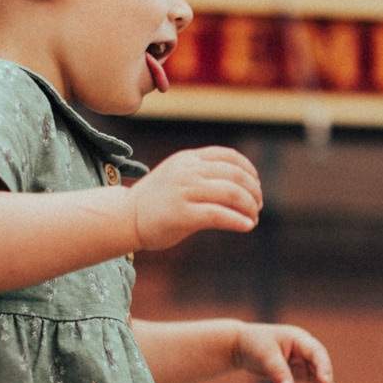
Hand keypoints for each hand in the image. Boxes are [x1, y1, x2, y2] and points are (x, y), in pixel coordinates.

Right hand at [129, 148, 261, 250]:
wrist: (124, 218)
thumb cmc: (156, 202)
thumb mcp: (179, 176)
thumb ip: (203, 175)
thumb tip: (241, 186)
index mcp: (188, 159)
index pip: (229, 156)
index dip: (249, 171)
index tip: (255, 186)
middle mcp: (187, 171)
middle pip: (235, 175)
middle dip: (253, 192)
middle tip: (257, 206)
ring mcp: (184, 191)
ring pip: (231, 193)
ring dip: (249, 207)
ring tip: (253, 218)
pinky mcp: (182, 214)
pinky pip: (219, 215)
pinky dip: (238, 221)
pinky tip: (247, 226)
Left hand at [232, 324, 340, 382]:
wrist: (242, 346)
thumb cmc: (253, 345)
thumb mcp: (264, 356)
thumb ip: (277, 371)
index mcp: (298, 338)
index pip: (316, 352)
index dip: (323, 366)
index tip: (324, 381)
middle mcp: (305, 349)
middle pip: (321, 367)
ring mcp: (304, 361)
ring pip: (319, 377)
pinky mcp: (299, 372)